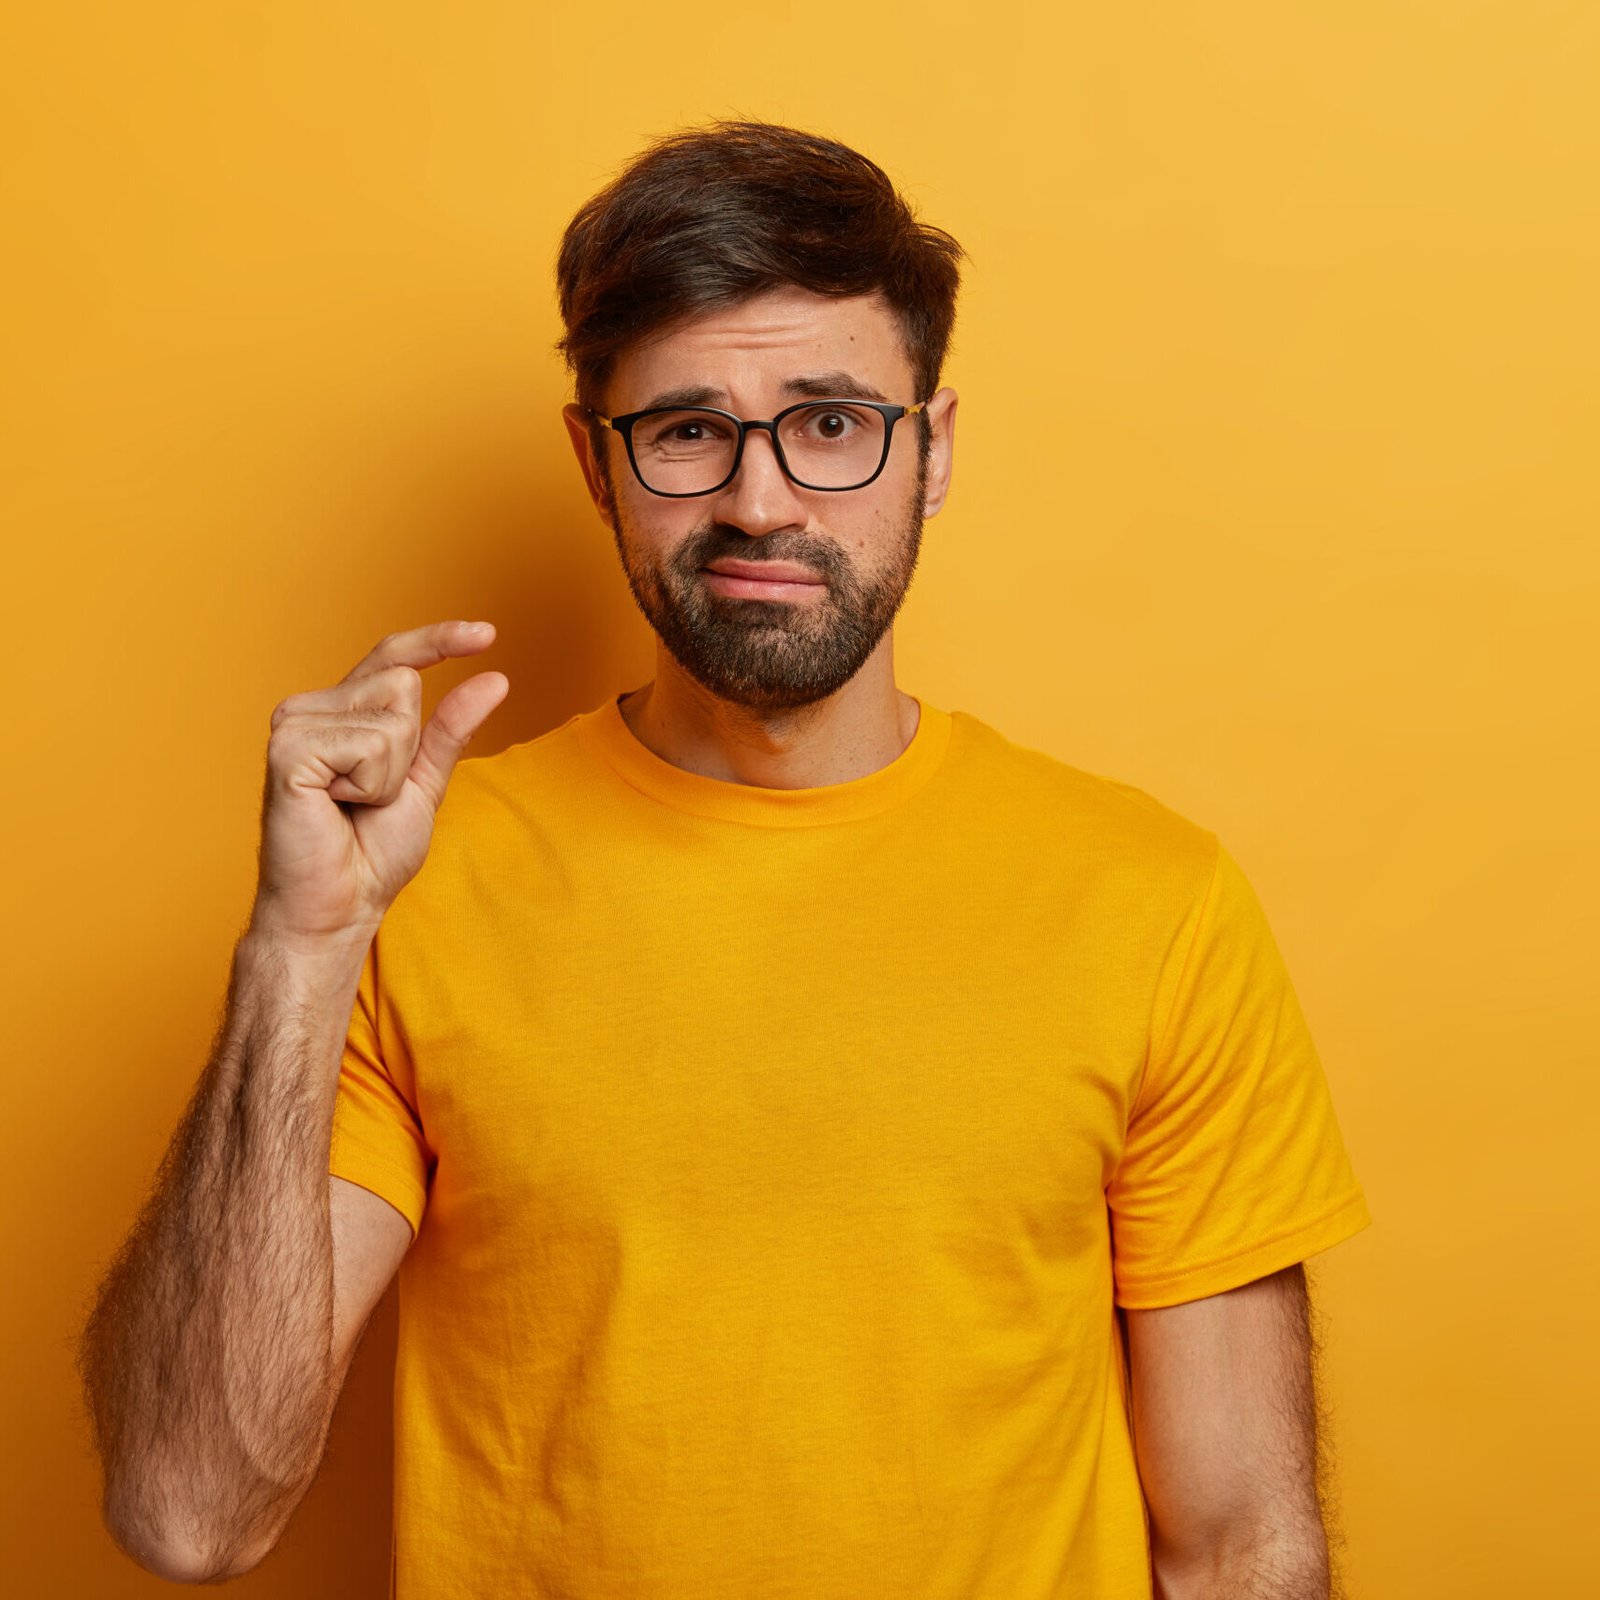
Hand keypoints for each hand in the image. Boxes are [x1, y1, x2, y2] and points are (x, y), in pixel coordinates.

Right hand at [249, 621, 508, 946]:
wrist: (337, 907)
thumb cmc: (370, 852)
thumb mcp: (425, 782)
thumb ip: (452, 729)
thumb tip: (495, 677)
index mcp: (340, 712)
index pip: (393, 657)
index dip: (439, 640)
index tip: (488, 635)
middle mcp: (310, 707)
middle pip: (403, 684)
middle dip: (409, 751)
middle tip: (371, 799)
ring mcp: (293, 724)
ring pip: (393, 716)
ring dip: (391, 775)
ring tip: (352, 806)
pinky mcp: (288, 749)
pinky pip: (371, 745)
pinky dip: (372, 786)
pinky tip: (335, 806)